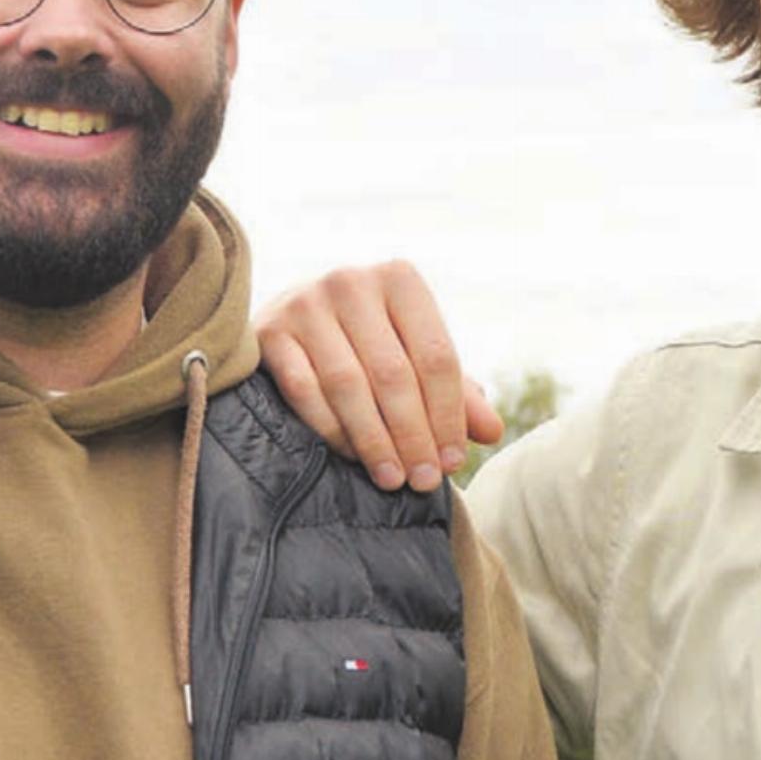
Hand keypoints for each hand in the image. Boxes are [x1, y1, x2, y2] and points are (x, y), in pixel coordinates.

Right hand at [257, 261, 503, 491]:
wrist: (291, 320)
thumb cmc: (369, 343)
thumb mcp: (415, 357)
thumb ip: (457, 394)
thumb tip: (491, 432)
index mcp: (399, 279)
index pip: (436, 356)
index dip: (449, 414)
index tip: (453, 461)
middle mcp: (351, 281)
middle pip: (393, 373)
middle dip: (413, 434)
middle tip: (424, 480)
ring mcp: (305, 303)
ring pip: (347, 384)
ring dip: (374, 440)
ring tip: (393, 479)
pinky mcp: (269, 332)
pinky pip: (303, 390)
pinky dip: (331, 429)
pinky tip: (352, 456)